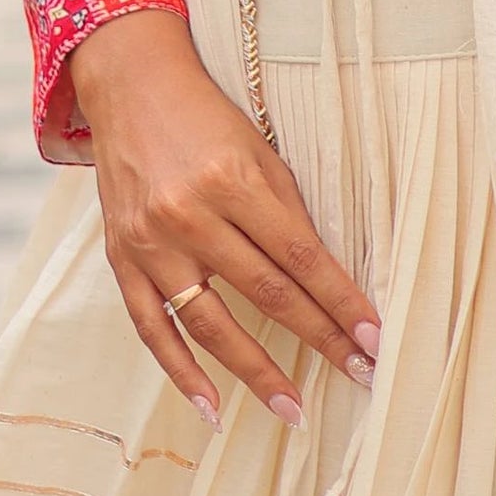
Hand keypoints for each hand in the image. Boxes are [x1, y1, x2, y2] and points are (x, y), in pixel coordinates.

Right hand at [71, 10, 381, 432]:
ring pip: (210, 323)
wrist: (131, 87)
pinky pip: (153, 329)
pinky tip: (212, 404)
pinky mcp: (123, 260)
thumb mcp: (257, 145)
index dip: (339, 299)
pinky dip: (181, 372)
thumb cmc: (207, 114)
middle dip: (318, 336)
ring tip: (293, 408)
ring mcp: (152, 242)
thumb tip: (323, 272)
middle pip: (265, 291)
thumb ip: (284, 206)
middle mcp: (190, 213)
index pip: (299, 253)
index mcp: (232, 177)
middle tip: (358, 373)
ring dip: (256, 372)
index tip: (373, 335)